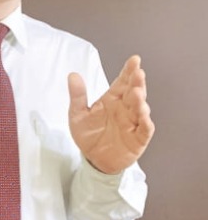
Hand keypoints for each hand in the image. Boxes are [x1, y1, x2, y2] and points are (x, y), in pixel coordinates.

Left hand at [68, 55, 154, 173]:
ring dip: (140, 100)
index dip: (129, 71)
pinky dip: (145, 122)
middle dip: (137, 82)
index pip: (122, 82)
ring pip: (140, 109)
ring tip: (136, 93)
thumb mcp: (77, 114)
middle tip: (138, 73)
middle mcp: (125, 109)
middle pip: (133, 92)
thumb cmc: (88, 134)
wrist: (93, 159)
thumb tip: (73, 75)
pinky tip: (144, 114)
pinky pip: (144, 129)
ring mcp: (133, 123)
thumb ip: (77, 95)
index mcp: (112, 100)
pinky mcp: (138, 139)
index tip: (134, 60)